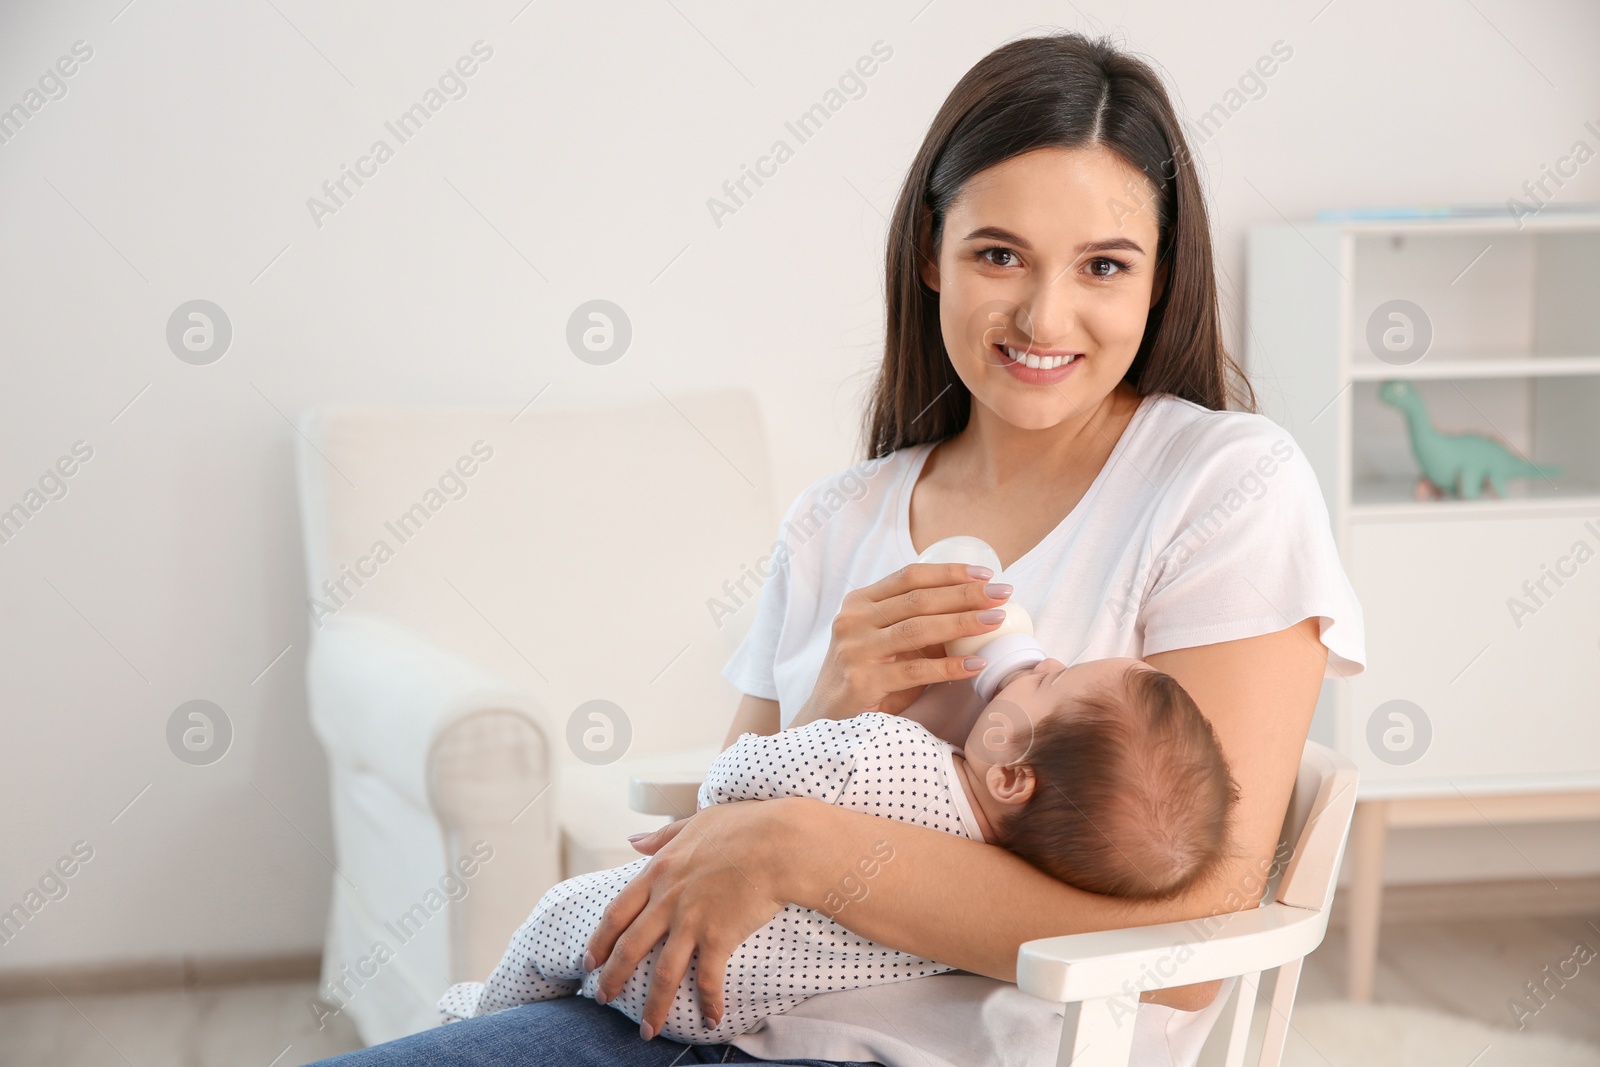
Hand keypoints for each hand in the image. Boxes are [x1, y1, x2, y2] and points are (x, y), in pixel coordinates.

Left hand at [583, 801, 789, 1039]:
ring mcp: (691, 921)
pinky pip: (708, 979)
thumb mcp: (694, 822)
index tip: (590, 959)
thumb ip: (661, 836)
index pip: (617, 912)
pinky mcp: (719, 937)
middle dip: (613, 978)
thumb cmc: (743, 826)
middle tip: (604, 998)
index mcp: (659, 872)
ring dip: (653, 1006)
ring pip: (662, 973)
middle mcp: (668, 900)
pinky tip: (711, 1020)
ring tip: (647, 1030)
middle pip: (630, 948)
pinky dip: (709, 1003)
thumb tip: (632, 841)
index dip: (600, 939)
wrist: (778, 842)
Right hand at [795, 561, 1011, 721]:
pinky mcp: (863, 681)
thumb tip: (974, 612)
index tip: (985, 574)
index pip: (909, 577)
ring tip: (996, 621)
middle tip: (1002, 593)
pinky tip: (976, 664)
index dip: (949, 573)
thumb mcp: (885, 641)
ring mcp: (856, 650)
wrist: (826, 718)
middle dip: (965, 594)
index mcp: (860, 602)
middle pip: (918, 599)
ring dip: (962, 623)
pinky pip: (915, 671)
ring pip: (918, 629)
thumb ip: (917, 625)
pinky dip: (949, 667)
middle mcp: (854, 620)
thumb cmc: (866, 675)